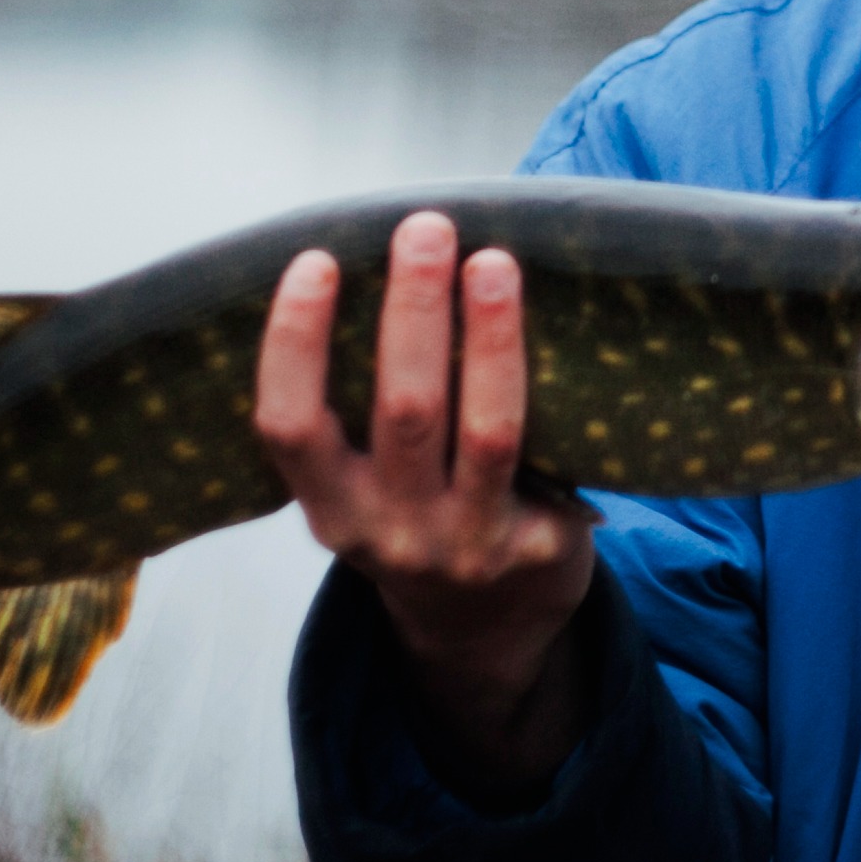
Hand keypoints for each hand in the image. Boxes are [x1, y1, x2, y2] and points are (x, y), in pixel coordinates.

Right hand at [256, 209, 595, 799]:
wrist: (485, 634)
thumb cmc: (419, 518)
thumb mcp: (364, 488)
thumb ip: (361, 410)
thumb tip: (386, 265)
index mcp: (331, 509)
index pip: (290, 424)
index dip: (295, 343)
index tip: (316, 260)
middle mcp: (392, 532)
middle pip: (402, 408)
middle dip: (413, 309)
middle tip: (426, 227)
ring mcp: (470, 544)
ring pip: (487, 428)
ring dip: (490, 336)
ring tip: (496, 260)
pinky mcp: (541, 547)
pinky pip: (553, 455)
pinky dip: (556, 387)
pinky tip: (570, 329)